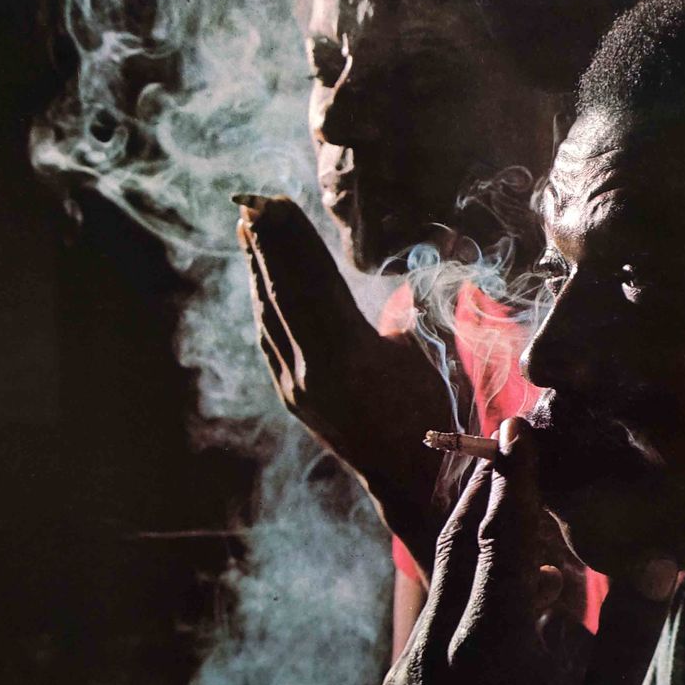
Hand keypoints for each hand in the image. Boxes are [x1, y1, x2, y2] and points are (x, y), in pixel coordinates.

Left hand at [236, 194, 455, 570]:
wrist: (412, 481)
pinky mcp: (291, 397)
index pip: (313, 281)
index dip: (294, 241)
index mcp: (349, 354)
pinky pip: (269, 340)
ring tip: (249, 231)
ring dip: (258, 271)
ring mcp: (296, 386)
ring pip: (268, 316)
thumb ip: (421, 305)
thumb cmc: (433, 414)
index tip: (279, 204)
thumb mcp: (433, 354)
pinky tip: (260, 283)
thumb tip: (435, 255)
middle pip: (283, 292)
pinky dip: (263, 305)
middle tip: (255, 203)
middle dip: (268, 245)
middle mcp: (312, 370)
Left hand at [372, 418, 677, 684]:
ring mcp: (403, 675)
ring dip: (474, 539)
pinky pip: (426, 623)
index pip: (504, 538)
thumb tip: (657, 556)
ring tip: (508, 503)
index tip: (525, 426)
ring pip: (438, 581)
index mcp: (488, 652)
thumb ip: (626, 633)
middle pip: (458, 544)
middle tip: (511, 439)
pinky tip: (494, 596)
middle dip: (487, 488)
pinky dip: (458, 592)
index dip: (517, 477)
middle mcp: (431, 653)